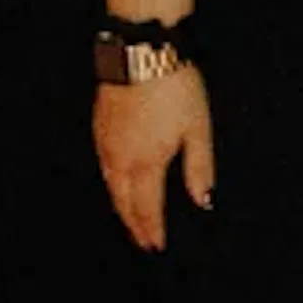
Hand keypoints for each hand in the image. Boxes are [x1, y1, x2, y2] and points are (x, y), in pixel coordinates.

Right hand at [94, 70, 214, 252]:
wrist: (141, 55)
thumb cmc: (175, 89)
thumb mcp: (198, 129)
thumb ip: (199, 168)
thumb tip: (203, 200)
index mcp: (146, 163)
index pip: (147, 208)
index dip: (152, 230)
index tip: (156, 247)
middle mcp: (120, 159)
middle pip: (124, 203)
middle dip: (134, 224)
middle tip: (143, 242)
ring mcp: (105, 144)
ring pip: (111, 187)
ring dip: (121, 207)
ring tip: (132, 220)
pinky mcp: (99, 128)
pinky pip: (104, 167)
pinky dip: (112, 184)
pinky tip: (118, 184)